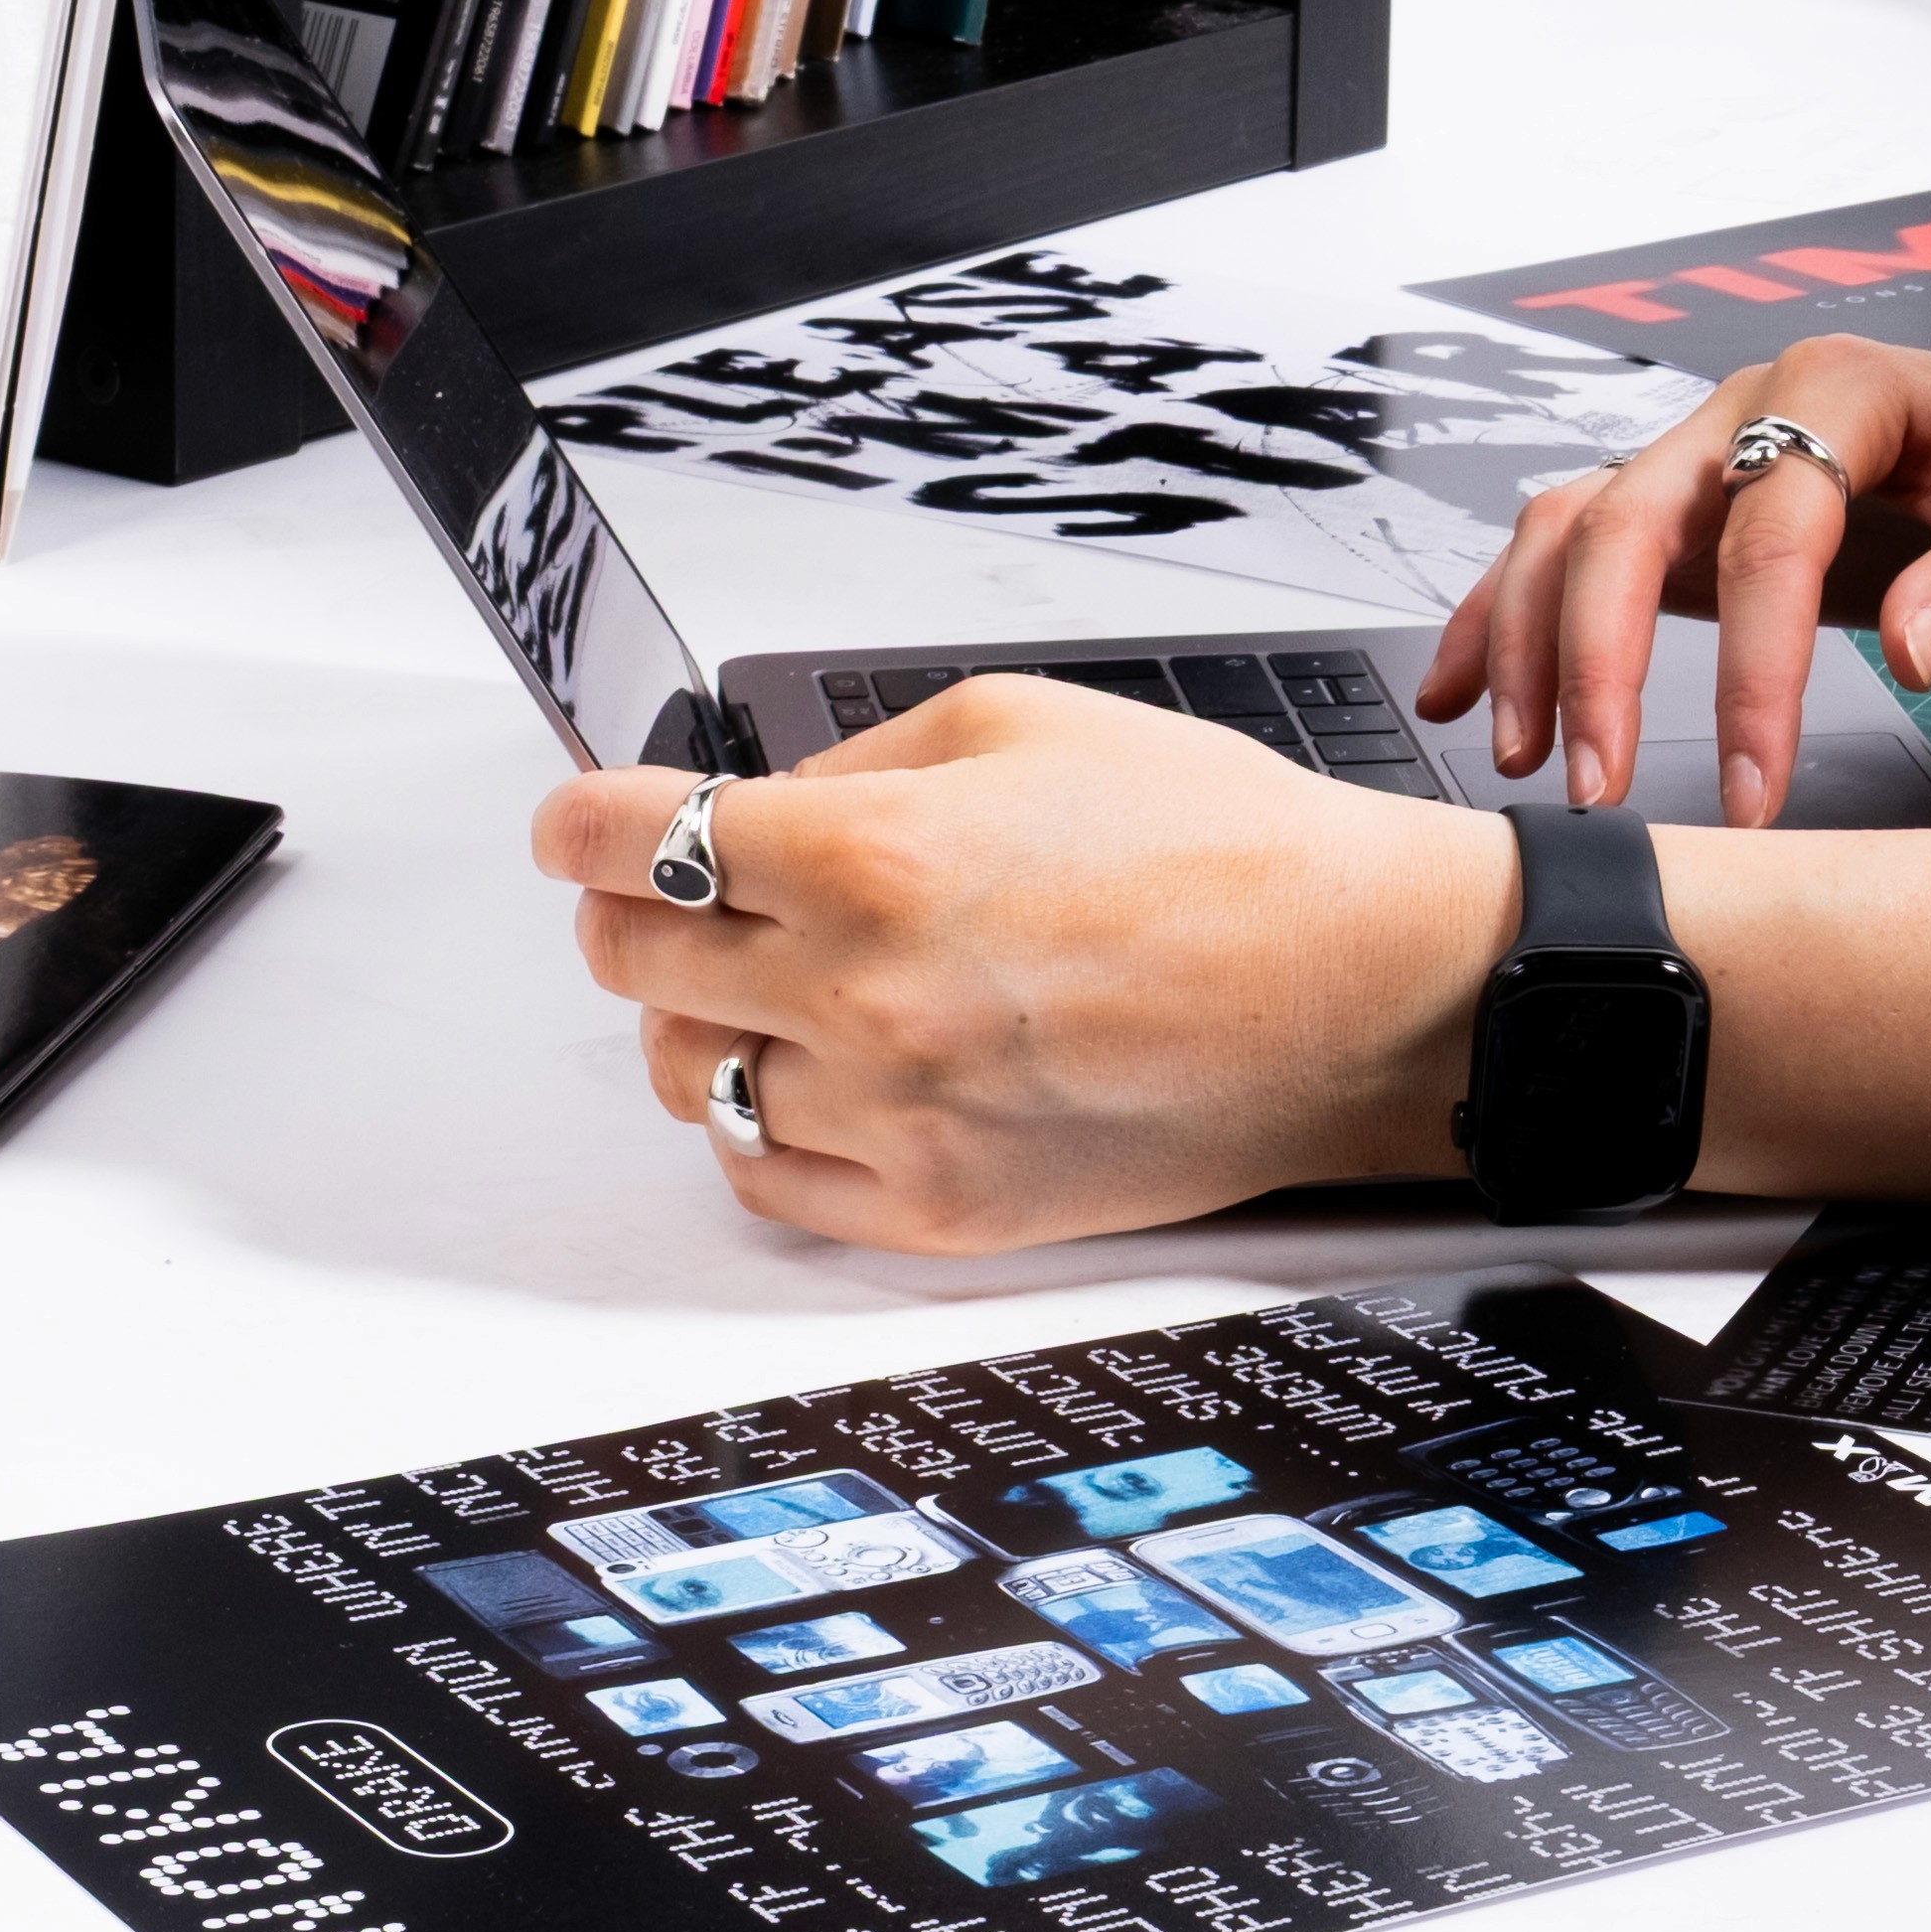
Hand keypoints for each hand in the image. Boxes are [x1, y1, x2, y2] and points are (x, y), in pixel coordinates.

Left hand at [539, 682, 1509, 1254]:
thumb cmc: (1220, 842)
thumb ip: (861, 764)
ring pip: (686, 1076)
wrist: (1351, 989)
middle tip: (667, 886)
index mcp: (876, 858)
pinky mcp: (937, 1212)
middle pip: (633, 961)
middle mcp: (863, 996)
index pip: (629, 841)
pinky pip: (764, 1176)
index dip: (581, 819)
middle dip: (630, 907)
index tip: (579, 820)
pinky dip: (761, 1119)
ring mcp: (895, 1117)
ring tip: (763, 980)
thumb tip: (749, 806)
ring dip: (699, 1016)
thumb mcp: (1024, 719)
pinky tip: (816, 1069)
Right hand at [1416, 338, 1930, 825]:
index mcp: (1840, 388)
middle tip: (1596, 785)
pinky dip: (1511, 616)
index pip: (1770, 529)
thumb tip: (1909, 655)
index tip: (1756, 785)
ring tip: (1525, 756)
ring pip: (1576, 526)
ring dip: (1531, 638)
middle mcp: (1752, 405)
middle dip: (1596, 655)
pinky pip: (1577, 547)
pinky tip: (1466, 691)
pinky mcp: (1697, 512)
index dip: (1756, 666)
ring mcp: (1711, 454)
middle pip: (1628, 516)